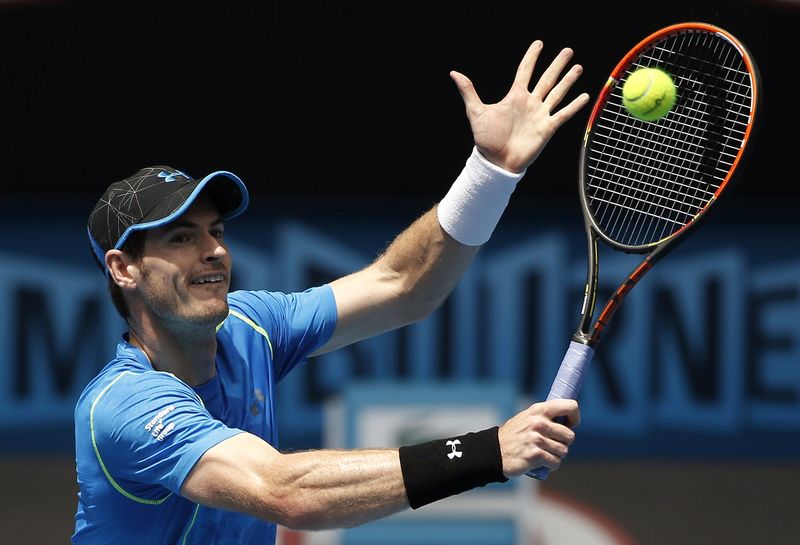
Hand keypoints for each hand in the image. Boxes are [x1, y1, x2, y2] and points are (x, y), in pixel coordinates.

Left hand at [450, 41, 590, 172]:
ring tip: (578, 67)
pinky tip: (585, 96)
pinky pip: (563, 114)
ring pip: (557, 93)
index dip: (531, 57)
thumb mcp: (476, 112)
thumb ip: (468, 91)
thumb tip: (454, 73)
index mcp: (515, 97)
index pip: (525, 71)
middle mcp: (530, 103)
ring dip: (568, 81)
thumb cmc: (486, 139)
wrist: (496, 162)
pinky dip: (574, 106)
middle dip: (557, 65)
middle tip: (568, 50)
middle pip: (547, 79)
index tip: (539, 43)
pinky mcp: (547, 128)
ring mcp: (540, 115)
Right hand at [498, 399, 579, 476]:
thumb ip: (545, 416)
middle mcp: (539, 422)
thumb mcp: (527, 418)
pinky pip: (556, 462)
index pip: (570, 406)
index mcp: (539, 410)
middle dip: (564, 443)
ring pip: (564, 451)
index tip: (570, 425)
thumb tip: (567, 419)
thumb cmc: (515, 435)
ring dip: (557, 455)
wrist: (495, 451)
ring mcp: (537, 439)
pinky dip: (551, 465)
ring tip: (544, 453)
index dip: (575, 417)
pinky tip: (541, 462)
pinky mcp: (536, 455)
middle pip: (570, 435)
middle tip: (552, 444)